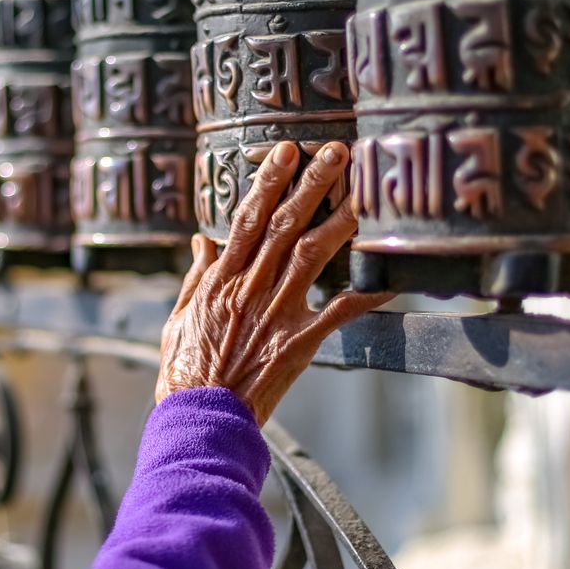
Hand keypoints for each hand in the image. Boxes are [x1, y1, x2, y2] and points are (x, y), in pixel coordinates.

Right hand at [157, 140, 390, 425]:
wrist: (200, 418)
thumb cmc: (186, 372)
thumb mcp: (178, 318)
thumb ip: (195, 277)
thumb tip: (202, 241)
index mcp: (220, 280)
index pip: (246, 218)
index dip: (268, 181)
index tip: (285, 150)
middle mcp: (250, 288)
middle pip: (284, 225)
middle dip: (310, 184)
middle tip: (335, 151)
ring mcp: (276, 314)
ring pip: (312, 255)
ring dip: (339, 220)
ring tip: (363, 191)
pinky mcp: (299, 342)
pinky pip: (340, 312)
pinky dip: (366, 292)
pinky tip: (390, 273)